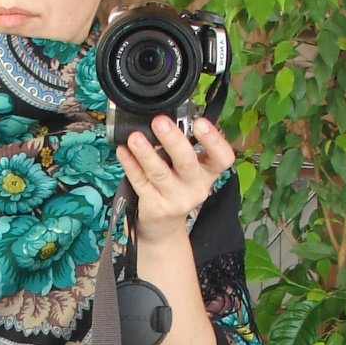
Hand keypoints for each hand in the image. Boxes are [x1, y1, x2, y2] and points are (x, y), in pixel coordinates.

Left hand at [115, 114, 234, 244]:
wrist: (164, 226)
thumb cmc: (176, 187)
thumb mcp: (187, 171)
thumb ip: (182, 147)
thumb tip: (164, 118)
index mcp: (208, 172)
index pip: (222, 157)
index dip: (214, 140)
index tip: (199, 123)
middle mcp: (195, 186)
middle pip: (187, 162)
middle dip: (172, 140)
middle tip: (159, 122)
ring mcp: (175, 198)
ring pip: (159, 173)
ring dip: (146, 153)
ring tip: (135, 138)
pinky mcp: (154, 205)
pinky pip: (140, 182)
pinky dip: (130, 165)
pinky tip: (123, 151)